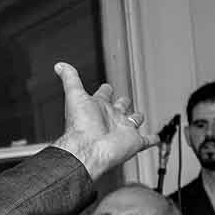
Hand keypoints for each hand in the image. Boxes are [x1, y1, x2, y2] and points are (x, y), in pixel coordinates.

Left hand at [48, 62, 153, 180]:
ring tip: (138, 117)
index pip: (102, 95)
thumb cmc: (80, 125)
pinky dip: (152, 140)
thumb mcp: (75, 95)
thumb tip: (59, 65)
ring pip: (132, 122)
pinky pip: (145, 141)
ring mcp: (122, 131)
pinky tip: (156, 139)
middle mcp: (110, 118)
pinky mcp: (133, 142)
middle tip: (124, 101)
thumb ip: (70, 78)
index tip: (107, 87)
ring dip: (136, 119)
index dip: (105, 90)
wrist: (88, 149)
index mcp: (97, 108)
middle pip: (119, 108)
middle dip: (122, 103)